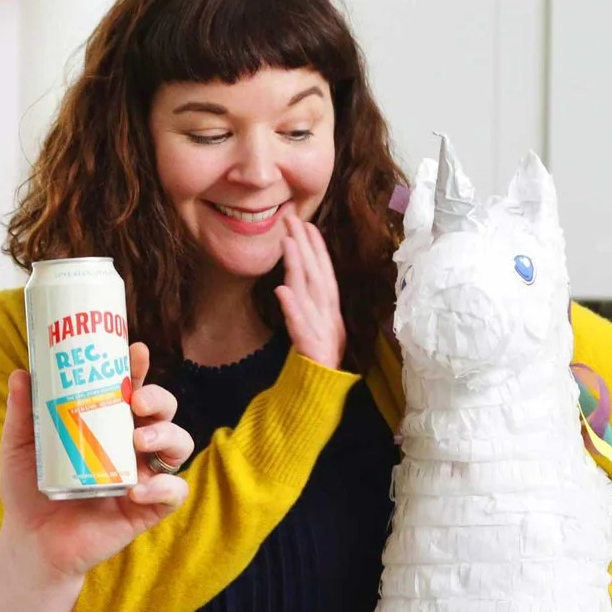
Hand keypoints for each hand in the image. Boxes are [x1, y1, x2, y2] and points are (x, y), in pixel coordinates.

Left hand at [0, 344, 192, 581]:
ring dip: (167, 436)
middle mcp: (131, 446)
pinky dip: (162, 487)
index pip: (131, 390)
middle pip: (163, 412)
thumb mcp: (20, 447)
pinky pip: (172, 493)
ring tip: (138, 442)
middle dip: (159, 399)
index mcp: (107, 424)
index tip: (136, 352)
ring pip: (179, 446)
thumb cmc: (29, 491)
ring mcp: (142, 476)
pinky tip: (135, 490)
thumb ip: (23, 412)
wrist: (31, 541)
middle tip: (137, 402)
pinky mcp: (146, 509)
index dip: (139, 370)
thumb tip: (20, 374)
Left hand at [275, 209, 345, 368]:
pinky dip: (292, 308)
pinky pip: (300, 326)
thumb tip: (288, 284)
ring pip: (308, 293)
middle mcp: (328, 315)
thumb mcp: (311, 327)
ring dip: (299, 267)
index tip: (306, 224)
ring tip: (288, 243)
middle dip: (305, 246)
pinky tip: (282, 291)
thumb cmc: (315, 358)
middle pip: (316, 275)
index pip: (323, 273)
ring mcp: (321, 330)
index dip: (316, 248)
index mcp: (329, 310)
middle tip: (292, 220)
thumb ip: (304, 304)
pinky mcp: (311, 347)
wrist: (320, 391)